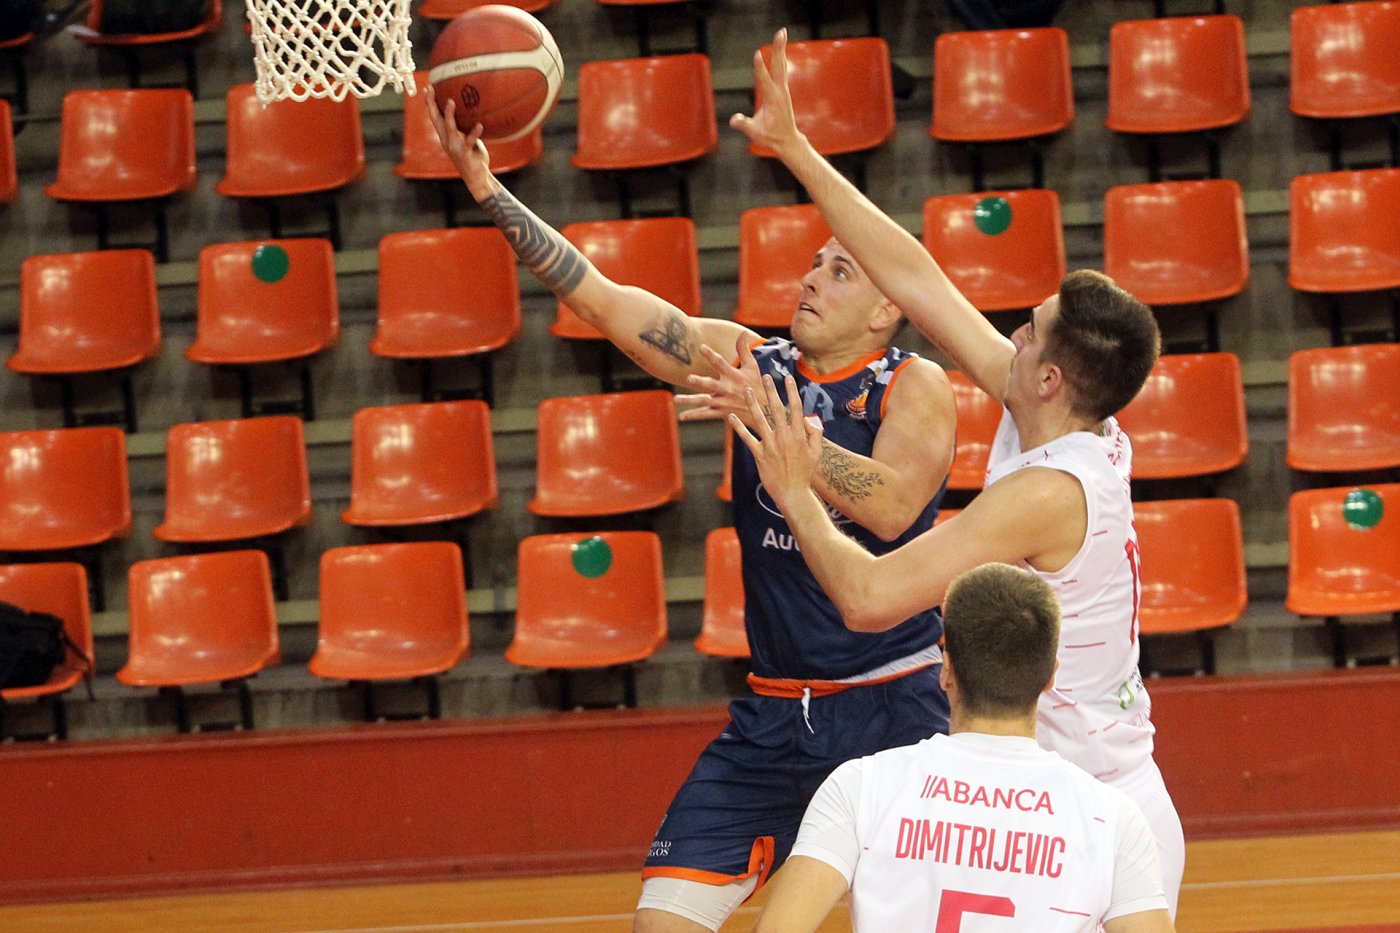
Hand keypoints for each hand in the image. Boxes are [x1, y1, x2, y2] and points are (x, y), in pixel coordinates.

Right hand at [423, 84, 494, 197]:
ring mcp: (455, 147)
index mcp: (445, 136)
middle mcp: (447, 140)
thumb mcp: (467, 139)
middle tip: (431, 89)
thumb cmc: (472, 155)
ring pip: (450, 128)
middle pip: (437, 119)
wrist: (476, 177)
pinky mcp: (466, 154)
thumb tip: (474, 110)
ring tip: (451, 101)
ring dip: (450, 115)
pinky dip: (475, 133)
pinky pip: (470, 141)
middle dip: (432, 104)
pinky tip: (480, 125)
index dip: (430, 103)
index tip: (428, 88)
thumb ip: (466, 127)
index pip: (435, 117)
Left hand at [674, 337, 764, 428]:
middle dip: (700, 382)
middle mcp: (727, 388)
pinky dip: (694, 415)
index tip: (701, 347)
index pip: (720, 363)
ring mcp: (724, 402)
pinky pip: (706, 414)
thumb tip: (743, 332)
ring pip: (704, 401)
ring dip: (690, 401)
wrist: (765, 410)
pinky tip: (681, 416)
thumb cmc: (757, 385)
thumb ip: (744, 349)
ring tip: (675, 400)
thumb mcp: (753, 366)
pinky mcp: (722, 413)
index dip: (711, 355)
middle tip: (689, 378)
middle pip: (711, 385)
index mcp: (734, 375)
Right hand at [729, 28, 803, 156]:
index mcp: (772, 100)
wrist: (787, 140)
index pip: (764, 80)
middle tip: (781, 32)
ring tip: (781, 32)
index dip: (760, 68)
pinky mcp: (783, 89)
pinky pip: (782, 69)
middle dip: (778, 48)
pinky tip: (780, 49)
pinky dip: (780, 57)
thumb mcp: (755, 133)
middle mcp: (780, 91)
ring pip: (781, 64)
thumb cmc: (770, 137)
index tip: (757, 54)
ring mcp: (783, 89)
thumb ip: (744, 125)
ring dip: (780, 48)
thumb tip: (733, 120)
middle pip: (778, 65)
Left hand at [731, 373, 823, 511]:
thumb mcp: (816, 453)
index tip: (788, 378)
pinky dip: (738, 427)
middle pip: (776, 409)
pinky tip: (730, 417)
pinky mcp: (759, 454)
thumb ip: (815, 435)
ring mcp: (770, 445)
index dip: (791, 391)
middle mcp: (784, 437)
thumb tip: (811, 420)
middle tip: (765, 376)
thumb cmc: (805, 473)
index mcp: (798, 435)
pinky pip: (747, 438)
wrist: (793, 492)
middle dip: (771, 391)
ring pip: (760, 420)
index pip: (795, 408)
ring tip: (746, 390)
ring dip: (752, 404)